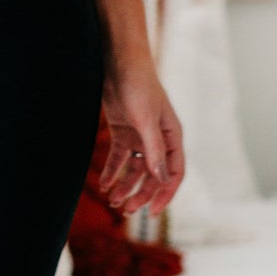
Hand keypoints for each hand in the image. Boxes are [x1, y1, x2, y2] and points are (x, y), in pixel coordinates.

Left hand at [97, 50, 184, 217]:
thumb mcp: (146, 121)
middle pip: (153, 175)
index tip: (152, 213)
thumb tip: (161, 179)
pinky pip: (119, 158)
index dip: (165, 194)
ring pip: (135, 169)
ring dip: (125, 185)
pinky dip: (112, 171)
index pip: (174, 173)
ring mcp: (140, 135)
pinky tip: (103, 184)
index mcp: (172, 137)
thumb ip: (154, 150)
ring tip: (112, 200)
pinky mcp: (123, 131)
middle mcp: (158, 139)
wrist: (119, 62)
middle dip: (140, 194)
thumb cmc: (139, 87)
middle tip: (125, 210)